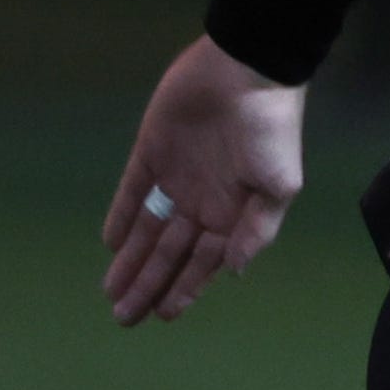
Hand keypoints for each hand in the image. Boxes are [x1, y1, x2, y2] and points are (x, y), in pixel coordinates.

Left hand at [101, 35, 309, 323]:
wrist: (246, 72)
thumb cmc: (270, 129)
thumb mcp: (279, 186)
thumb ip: (256, 231)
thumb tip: (231, 271)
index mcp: (234, 213)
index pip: (203, 262)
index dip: (184, 288)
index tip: (164, 316)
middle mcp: (203, 202)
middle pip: (170, 253)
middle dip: (149, 285)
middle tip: (124, 318)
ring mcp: (176, 178)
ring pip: (148, 230)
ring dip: (131, 261)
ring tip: (112, 293)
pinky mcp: (152, 151)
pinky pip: (132, 192)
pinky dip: (121, 217)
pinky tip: (110, 243)